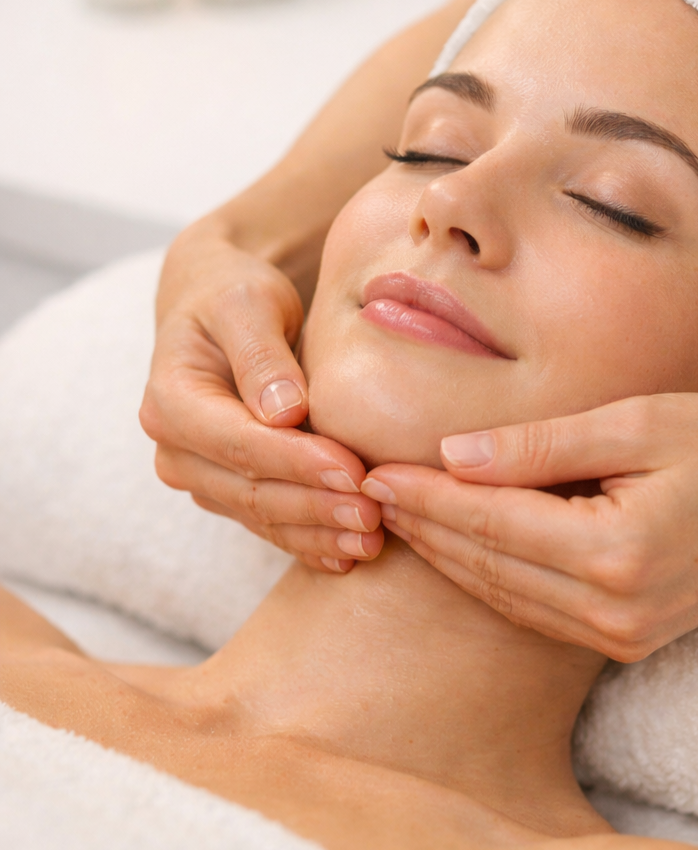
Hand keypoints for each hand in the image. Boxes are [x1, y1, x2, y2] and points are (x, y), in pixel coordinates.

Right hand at [140, 239, 382, 572]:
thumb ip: (261, 353)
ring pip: (262, 516)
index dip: (297, 462)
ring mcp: (201, 475)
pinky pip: (268, 524)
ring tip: (371, 541)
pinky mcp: (228, 489)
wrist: (217, 307)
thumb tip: (284, 412)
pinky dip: (308, 541)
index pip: (239, 444)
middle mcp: (176, 448)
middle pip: (251, 490)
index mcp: (171, 401)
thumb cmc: (234, 294)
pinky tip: (347, 556)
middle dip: (315, 507)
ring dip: (317, 533)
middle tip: (374, 515)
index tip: (352, 471)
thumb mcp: (246, 302)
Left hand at [361, 394, 697, 660]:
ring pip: (501, 595)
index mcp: (614, 552)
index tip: (375, 472)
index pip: (489, 522)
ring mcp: (619, 634)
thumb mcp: (641, 424)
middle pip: (485, 565)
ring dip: (446, 556)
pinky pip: (532, 612)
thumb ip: (543, 445)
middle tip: (366, 494)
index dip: (425, 497)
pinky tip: (456, 552)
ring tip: (397, 519)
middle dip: (422, 528)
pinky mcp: (626, 639)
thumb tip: (455, 455)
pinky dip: (486, 580)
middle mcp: (611, 608)